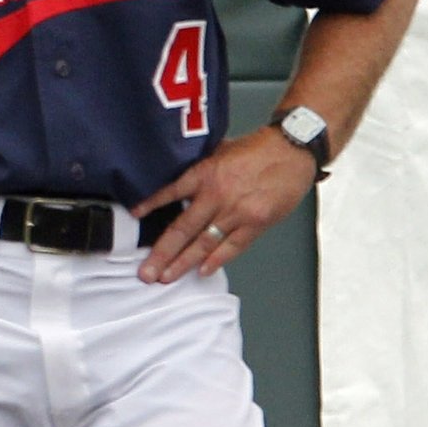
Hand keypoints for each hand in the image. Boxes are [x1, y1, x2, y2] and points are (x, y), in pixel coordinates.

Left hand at [135, 128, 318, 283]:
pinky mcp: (255, 223)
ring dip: (182, 263)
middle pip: (182, 229)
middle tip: (146, 272)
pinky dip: (216, 260)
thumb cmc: (259, 149)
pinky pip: (232, 247)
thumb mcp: (222, 150)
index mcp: (205, 173)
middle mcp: (216, 195)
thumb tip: (181, 180)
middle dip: (162, 253)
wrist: (292, 149)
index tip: (135, 215)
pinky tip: (201, 271)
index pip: (171, 191)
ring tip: (166, 277)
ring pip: (203, 243)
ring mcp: (236, 212)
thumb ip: (202, 168)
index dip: (152, 204)